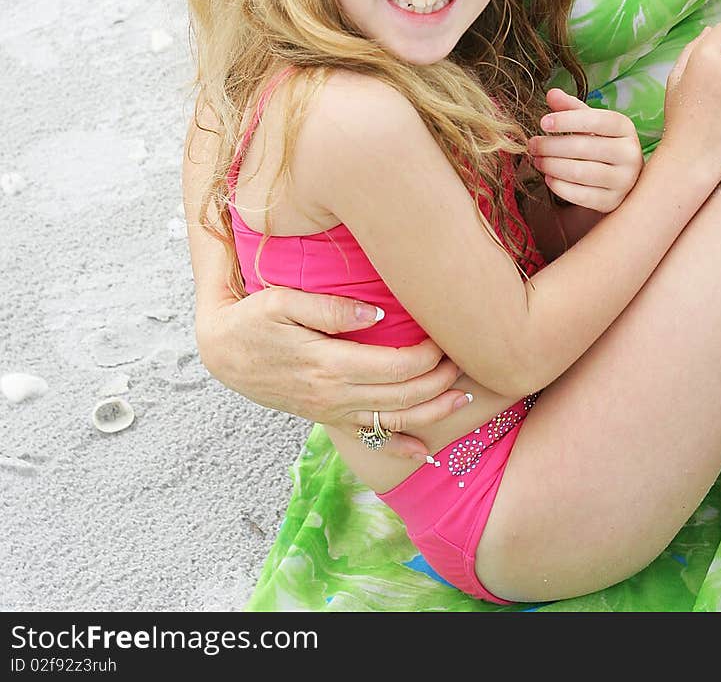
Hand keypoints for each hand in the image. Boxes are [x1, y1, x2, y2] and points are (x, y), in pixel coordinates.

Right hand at [196, 285, 464, 458]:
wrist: (222, 351)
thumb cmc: (253, 318)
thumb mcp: (283, 301)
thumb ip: (331, 309)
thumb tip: (376, 314)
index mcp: (329, 364)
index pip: (396, 366)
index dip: (429, 355)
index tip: (445, 335)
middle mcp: (334, 394)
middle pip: (402, 395)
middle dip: (440, 380)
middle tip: (466, 359)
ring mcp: (331, 410)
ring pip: (392, 419)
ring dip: (432, 413)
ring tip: (465, 399)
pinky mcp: (326, 415)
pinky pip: (367, 438)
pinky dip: (397, 447)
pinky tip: (423, 451)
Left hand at [526, 88, 643, 210]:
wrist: (622, 179)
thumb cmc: (602, 144)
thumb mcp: (591, 123)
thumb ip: (571, 108)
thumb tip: (551, 93)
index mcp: (625, 128)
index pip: (596, 120)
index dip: (567, 120)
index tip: (542, 122)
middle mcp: (630, 154)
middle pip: (583, 147)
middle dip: (551, 145)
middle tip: (533, 144)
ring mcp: (624, 180)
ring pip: (580, 172)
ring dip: (552, 165)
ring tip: (537, 160)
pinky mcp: (613, 202)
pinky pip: (580, 195)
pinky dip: (559, 186)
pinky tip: (549, 177)